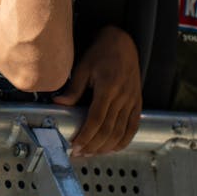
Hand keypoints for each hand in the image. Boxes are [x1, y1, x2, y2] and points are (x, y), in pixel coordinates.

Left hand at [52, 26, 140, 155]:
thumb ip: (73, 89)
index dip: (85, 136)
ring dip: (106, 147)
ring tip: (92, 153)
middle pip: (108, 130)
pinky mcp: (138, 102)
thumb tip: (58, 104)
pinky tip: (113, 148)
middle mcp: (122, 96)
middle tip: (79, 153)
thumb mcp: (83, 66)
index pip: (96, 119)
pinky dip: (124, 140)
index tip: (75, 146)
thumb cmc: (102, 51)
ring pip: (120, 132)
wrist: (122, 41)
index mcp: (107, 87)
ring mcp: (132, 100)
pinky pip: (133, 126)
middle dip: (93, 145)